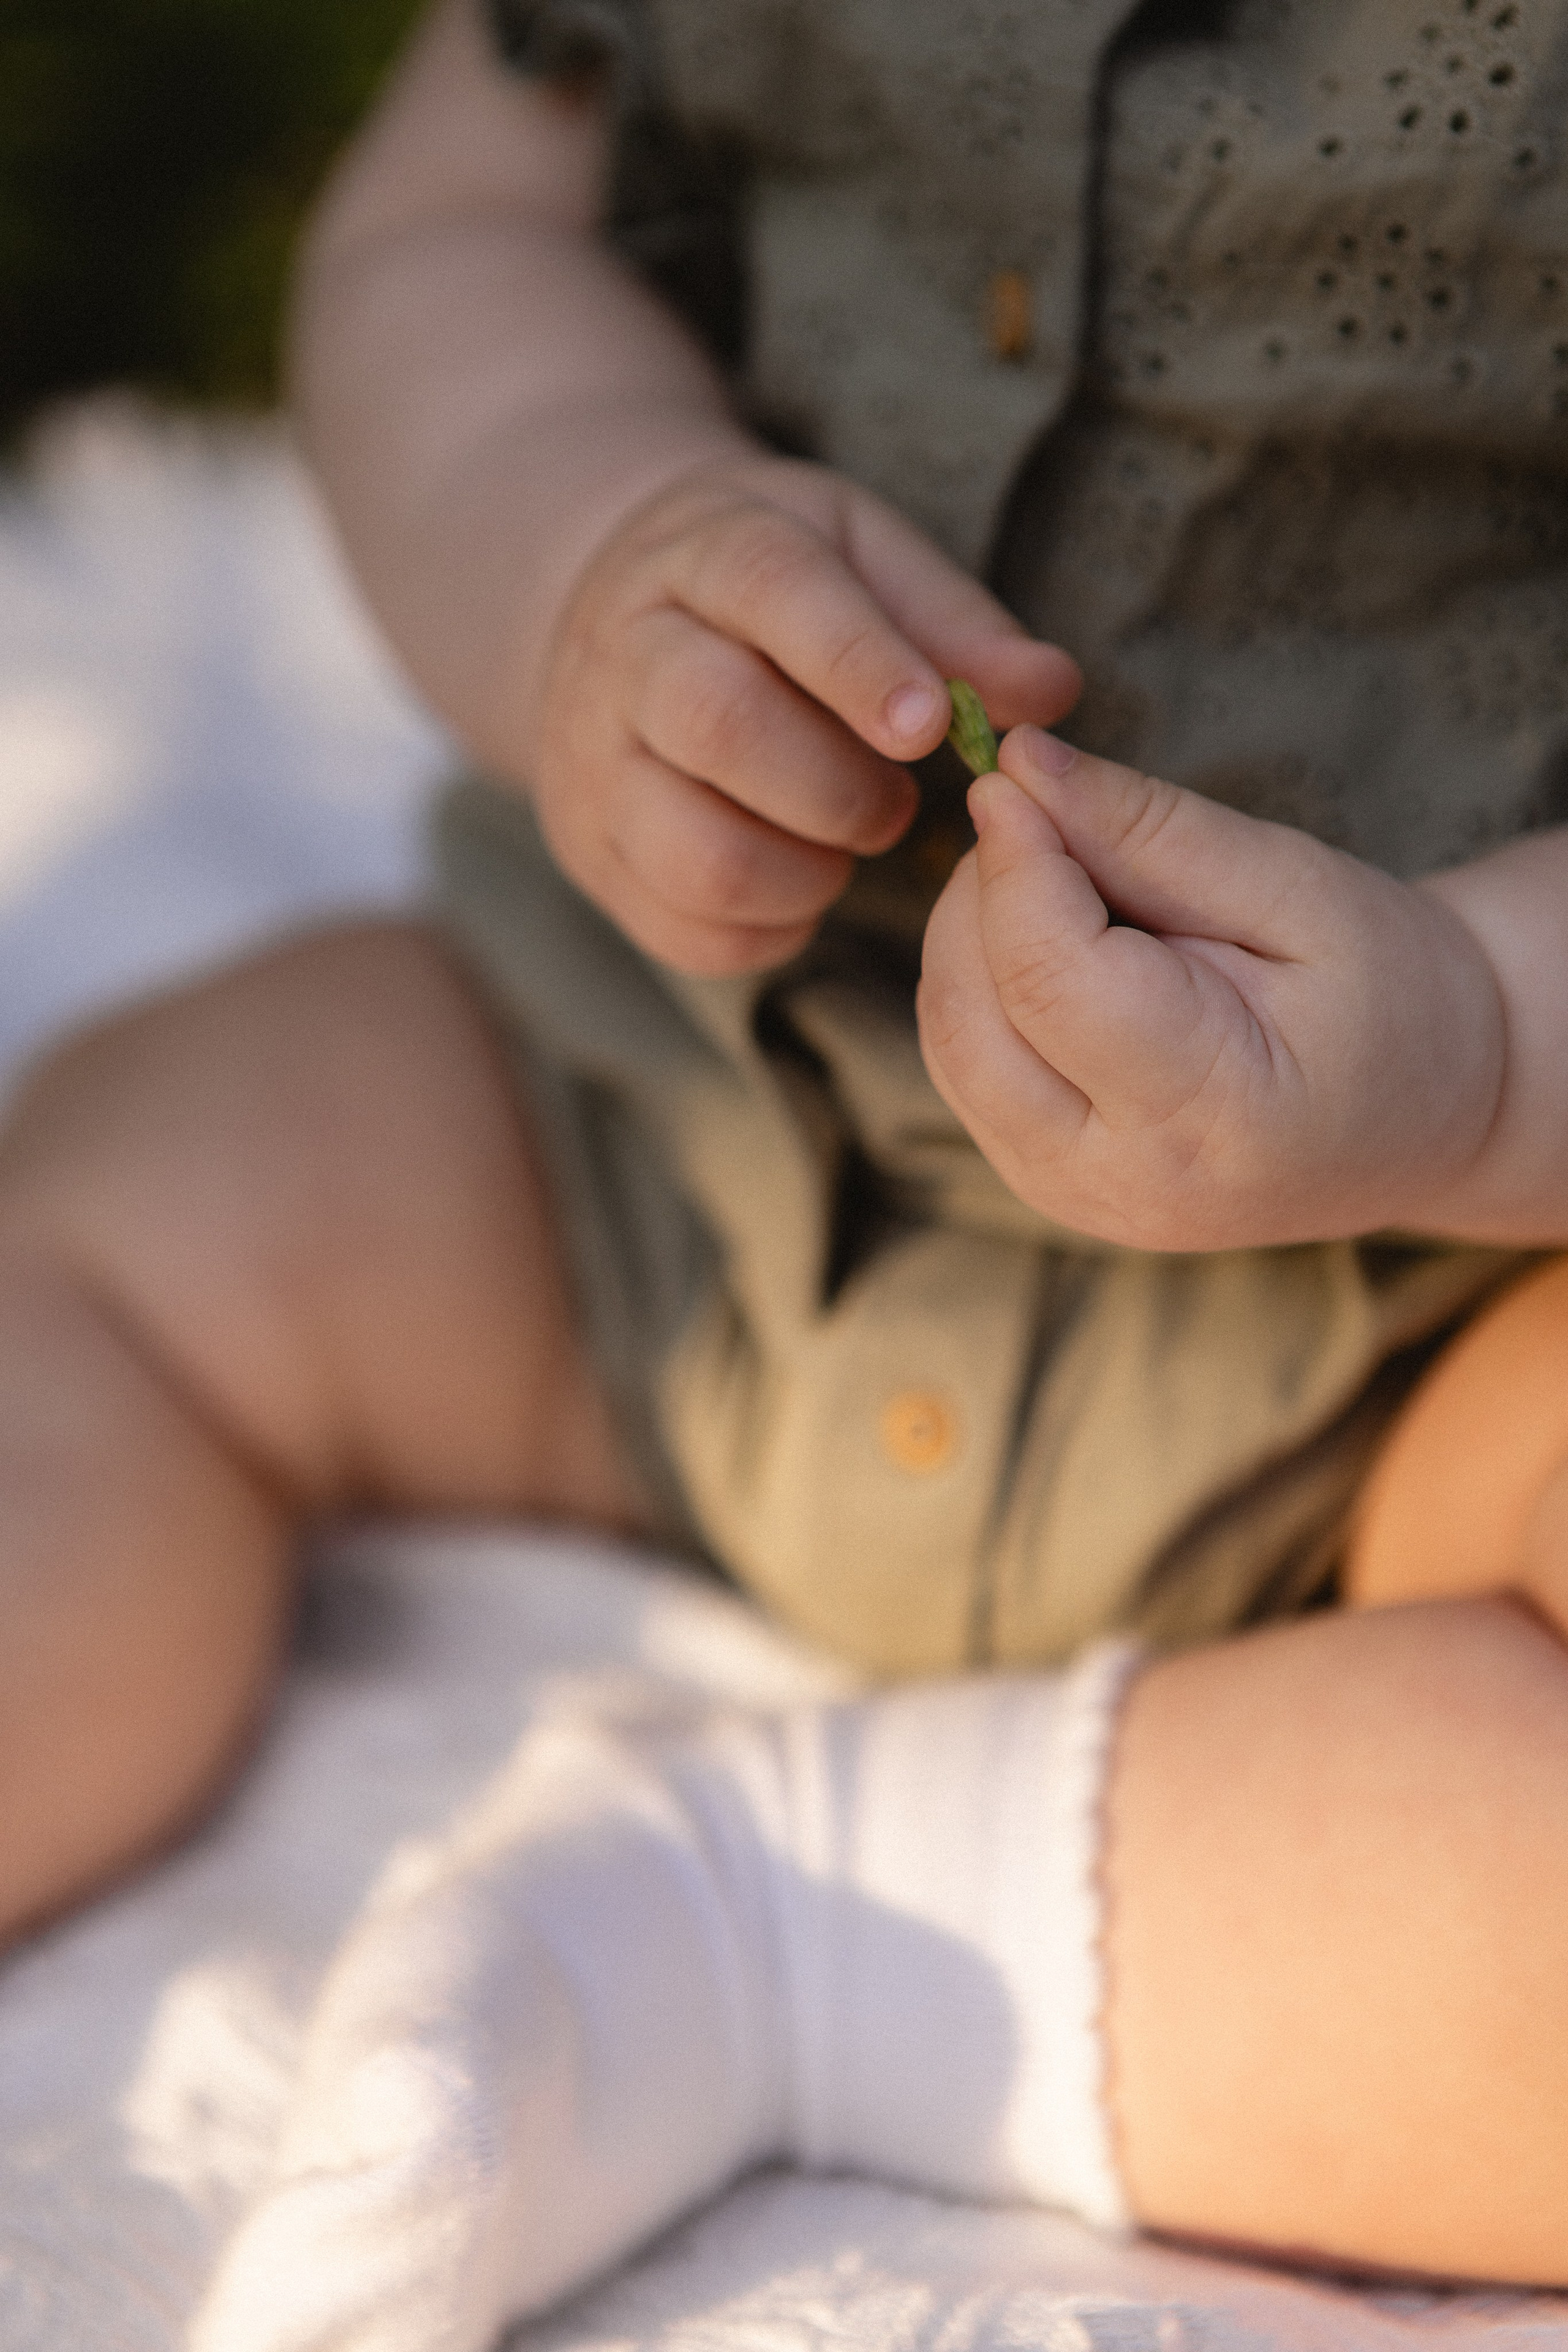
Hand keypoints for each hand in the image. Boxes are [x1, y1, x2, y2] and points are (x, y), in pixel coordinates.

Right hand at [531, 456, 1080, 973]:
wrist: (613, 615)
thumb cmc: (771, 590)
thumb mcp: (860, 557)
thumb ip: (953, 622)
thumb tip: (1051, 692)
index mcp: (705, 554)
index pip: (771, 591)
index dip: (858, 663)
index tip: (932, 725)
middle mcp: (627, 656)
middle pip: (719, 725)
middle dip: (839, 786)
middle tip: (895, 803)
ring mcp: (594, 765)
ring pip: (698, 852)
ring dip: (807, 873)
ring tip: (844, 845)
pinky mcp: (591, 855)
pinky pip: (684, 930)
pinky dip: (768, 929)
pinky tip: (798, 885)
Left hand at [917, 727, 1506, 1250]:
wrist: (1413, 1116)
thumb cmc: (1391, 997)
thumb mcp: (1302, 892)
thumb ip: (1156, 833)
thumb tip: (1021, 768)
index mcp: (1208, 1117)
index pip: (1049, 979)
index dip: (1013, 862)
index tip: (1011, 773)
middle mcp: (1116, 1180)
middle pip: (971, 1012)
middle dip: (984, 893)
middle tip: (1051, 818)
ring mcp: (1066, 1196)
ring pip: (946, 1036)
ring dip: (973, 934)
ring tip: (1074, 883)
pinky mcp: (1037, 1181)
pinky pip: (960, 1061)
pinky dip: (981, 980)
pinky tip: (1059, 945)